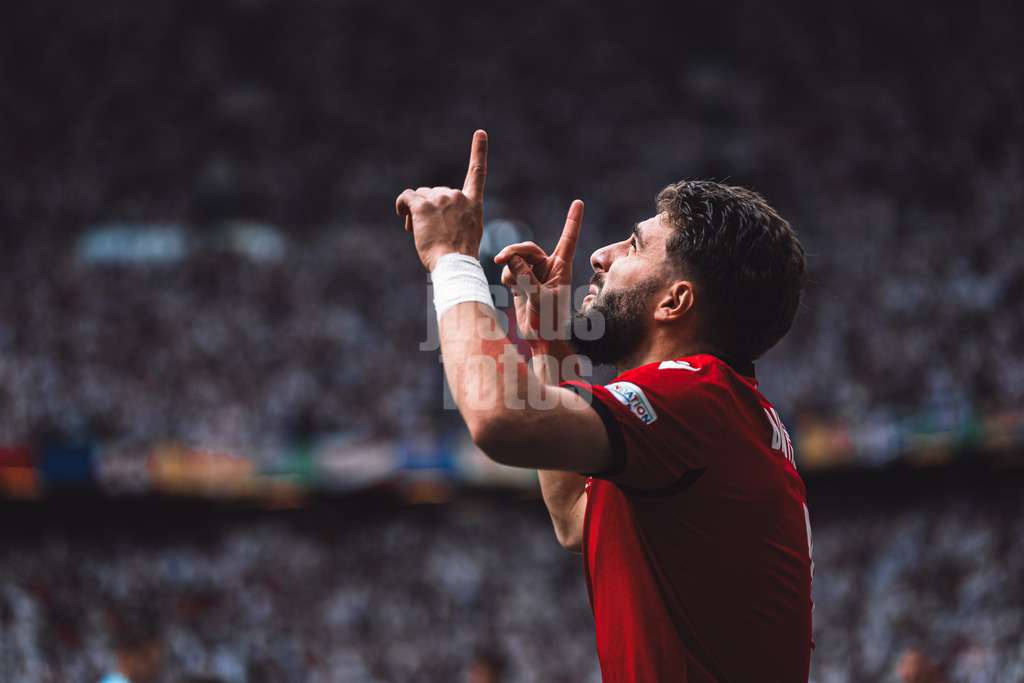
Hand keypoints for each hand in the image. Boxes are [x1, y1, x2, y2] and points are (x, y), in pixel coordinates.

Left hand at [396, 130, 487, 270]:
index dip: (479, 151)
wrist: (455, 264)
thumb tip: (425, 213)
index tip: (480, 133)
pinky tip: (403, 215)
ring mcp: (440, 199)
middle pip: (436, 192)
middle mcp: (458, 196)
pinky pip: (406, 197)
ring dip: (417, 210)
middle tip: (429, 230)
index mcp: (473, 203)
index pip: (477, 172)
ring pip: (420, 196)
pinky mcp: (423, 206)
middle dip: (430, 207)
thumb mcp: (467, 233)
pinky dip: (402, 205)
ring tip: (420, 231)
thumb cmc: (459, 256)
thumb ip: (454, 216)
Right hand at [494, 200, 582, 342]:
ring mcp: (534, 274)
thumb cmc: (548, 321)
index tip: (578, 202)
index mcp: (562, 268)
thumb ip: (525, 277)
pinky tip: (510, 289)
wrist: (541, 338)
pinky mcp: (521, 282)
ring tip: (510, 284)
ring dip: (509, 267)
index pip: (568, 239)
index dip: (572, 221)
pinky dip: (507, 277)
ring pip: (516, 258)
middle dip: (514, 252)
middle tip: (500, 259)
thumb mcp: (539, 298)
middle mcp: (548, 267)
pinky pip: (509, 270)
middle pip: (528, 248)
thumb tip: (511, 258)